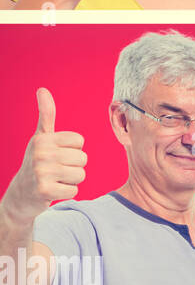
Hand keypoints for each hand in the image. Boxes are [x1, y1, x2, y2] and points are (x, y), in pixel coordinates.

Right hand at [4, 90, 87, 222]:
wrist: (21, 194)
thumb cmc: (36, 162)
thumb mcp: (40, 138)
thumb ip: (46, 115)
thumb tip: (42, 90)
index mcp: (43, 139)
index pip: (79, 141)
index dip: (72, 150)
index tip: (56, 155)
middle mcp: (40, 153)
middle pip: (82, 158)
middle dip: (73, 167)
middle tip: (55, 170)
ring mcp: (41, 172)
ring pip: (81, 174)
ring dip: (71, 180)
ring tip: (55, 179)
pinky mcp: (45, 190)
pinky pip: (74, 190)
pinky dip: (67, 193)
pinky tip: (53, 191)